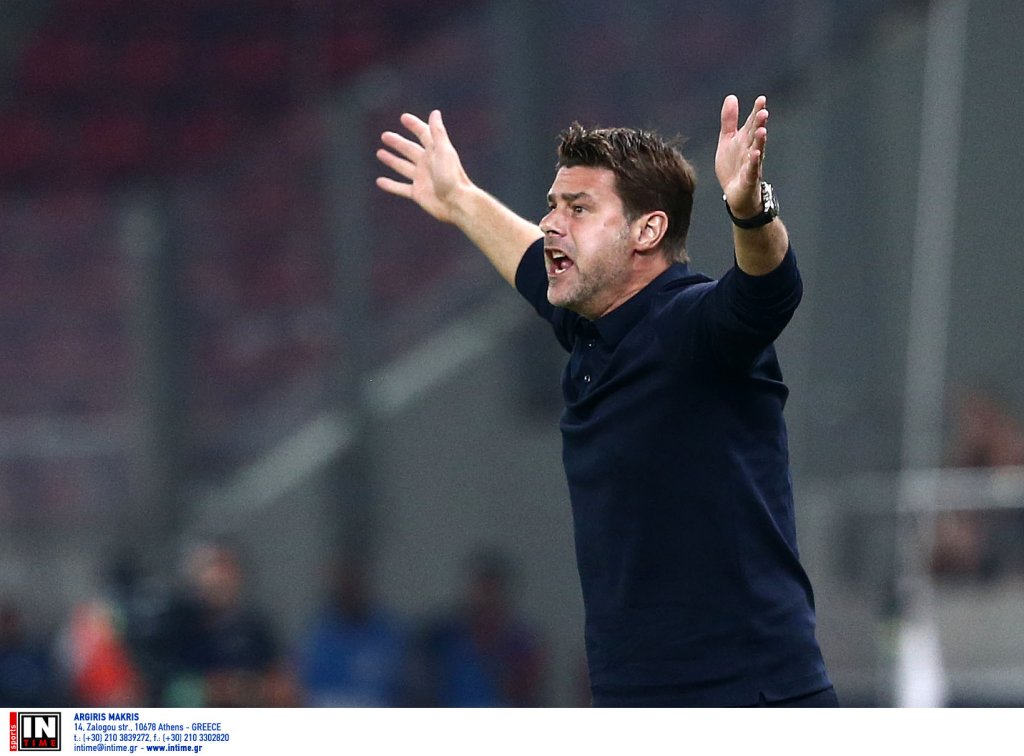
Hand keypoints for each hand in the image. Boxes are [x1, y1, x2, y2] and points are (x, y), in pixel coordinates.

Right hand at [375, 109, 469, 223]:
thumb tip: (435, 112)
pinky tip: (380, 181)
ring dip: (392, 160)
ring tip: (380, 153)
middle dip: (397, 143)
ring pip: (403, 167)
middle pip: (409, 150)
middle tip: (384, 135)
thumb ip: (438, 133)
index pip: (423, 134)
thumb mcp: (444, 151)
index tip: (404, 118)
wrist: (457, 203)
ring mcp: (421, 179)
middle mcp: (427, 164)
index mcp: (435, 152)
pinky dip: (390, 185)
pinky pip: (400, 188)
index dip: (414, 125)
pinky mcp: (417, 193)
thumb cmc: (452, 177)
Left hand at [715, 94, 768, 218]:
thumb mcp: (727, 141)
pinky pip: (752, 169)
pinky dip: (753, 162)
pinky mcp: (749, 179)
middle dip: (759, 124)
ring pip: (757, 150)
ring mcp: (751, 165)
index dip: (756, 112)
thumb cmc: (733, 166)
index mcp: (745, 140)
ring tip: (762, 130)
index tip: (761, 99)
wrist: (735, 194)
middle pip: (755, 135)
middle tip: (763, 111)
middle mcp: (751, 150)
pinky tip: (755, 154)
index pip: (752, 123)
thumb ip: (729, 121)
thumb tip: (731, 97)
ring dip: (760, 141)